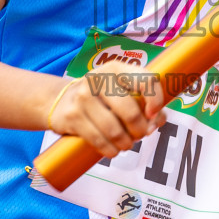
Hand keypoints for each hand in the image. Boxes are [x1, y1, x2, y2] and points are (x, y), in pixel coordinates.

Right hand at [51, 58, 166, 158]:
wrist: (61, 101)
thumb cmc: (101, 97)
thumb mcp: (121, 91)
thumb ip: (145, 103)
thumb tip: (157, 121)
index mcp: (116, 68)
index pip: (146, 80)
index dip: (156, 101)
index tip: (154, 115)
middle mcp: (98, 79)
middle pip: (130, 112)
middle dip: (140, 130)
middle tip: (140, 135)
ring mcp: (83, 97)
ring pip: (114, 130)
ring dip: (126, 143)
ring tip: (127, 144)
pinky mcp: (72, 116)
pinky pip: (98, 140)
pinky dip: (110, 150)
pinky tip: (113, 150)